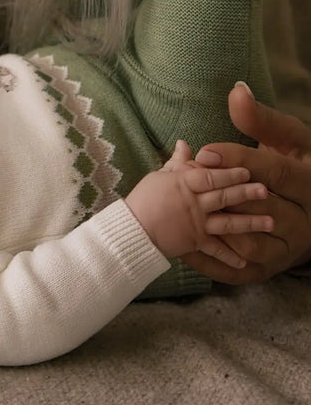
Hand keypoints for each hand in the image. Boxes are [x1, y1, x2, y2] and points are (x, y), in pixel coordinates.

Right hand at [125, 141, 272, 267]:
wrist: (133, 229)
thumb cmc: (144, 199)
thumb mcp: (159, 176)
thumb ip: (177, 162)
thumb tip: (185, 143)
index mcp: (184, 183)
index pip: (210, 176)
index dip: (229, 173)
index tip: (247, 170)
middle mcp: (194, 203)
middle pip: (224, 196)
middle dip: (246, 193)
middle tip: (265, 190)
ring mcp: (196, 224)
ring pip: (227, 222)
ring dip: (250, 222)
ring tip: (270, 221)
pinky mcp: (195, 242)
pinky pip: (216, 249)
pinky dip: (230, 256)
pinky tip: (246, 261)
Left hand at [181, 84, 310, 282]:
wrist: (307, 208)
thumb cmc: (294, 165)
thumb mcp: (286, 140)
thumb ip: (261, 120)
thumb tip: (237, 91)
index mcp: (310, 184)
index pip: (276, 172)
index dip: (239, 161)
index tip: (205, 152)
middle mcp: (304, 222)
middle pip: (262, 210)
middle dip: (223, 195)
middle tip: (187, 183)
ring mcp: (287, 250)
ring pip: (250, 244)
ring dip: (215, 229)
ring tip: (183, 211)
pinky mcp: (269, 269)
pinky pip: (238, 269)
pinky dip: (210, 259)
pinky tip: (183, 244)